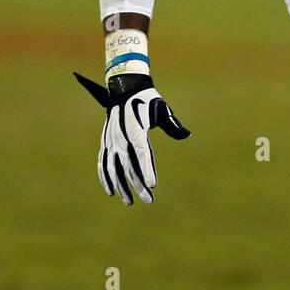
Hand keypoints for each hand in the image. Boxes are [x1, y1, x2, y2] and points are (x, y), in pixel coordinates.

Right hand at [74, 72, 190, 204]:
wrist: (125, 87)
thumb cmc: (147, 100)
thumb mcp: (162, 108)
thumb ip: (172, 124)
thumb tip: (186, 134)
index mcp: (135, 129)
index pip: (141, 154)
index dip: (147, 170)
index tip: (152, 185)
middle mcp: (120, 137)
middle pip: (128, 166)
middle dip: (138, 185)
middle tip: (149, 200)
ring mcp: (110, 141)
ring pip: (113, 168)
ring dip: (120, 186)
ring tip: (129, 201)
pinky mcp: (105, 142)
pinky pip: (103, 162)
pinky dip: (105, 177)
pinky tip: (111, 191)